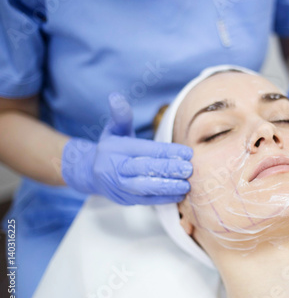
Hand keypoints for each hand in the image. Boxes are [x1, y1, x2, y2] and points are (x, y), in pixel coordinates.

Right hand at [61, 93, 192, 204]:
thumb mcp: (114, 129)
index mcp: (116, 149)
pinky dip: (163, 199)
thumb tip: (116, 96)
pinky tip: (179, 195)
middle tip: (189, 169)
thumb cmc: (111, 149)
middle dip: (167, 169)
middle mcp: (115, 168)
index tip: (187, 153)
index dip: (166, 152)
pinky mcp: (125, 200)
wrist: (90, 174)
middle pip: (143, 169)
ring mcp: (119, 186)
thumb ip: (121, 115)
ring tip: (187, 185)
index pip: (144, 150)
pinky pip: (145, 200)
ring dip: (167, 187)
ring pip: (144, 188)